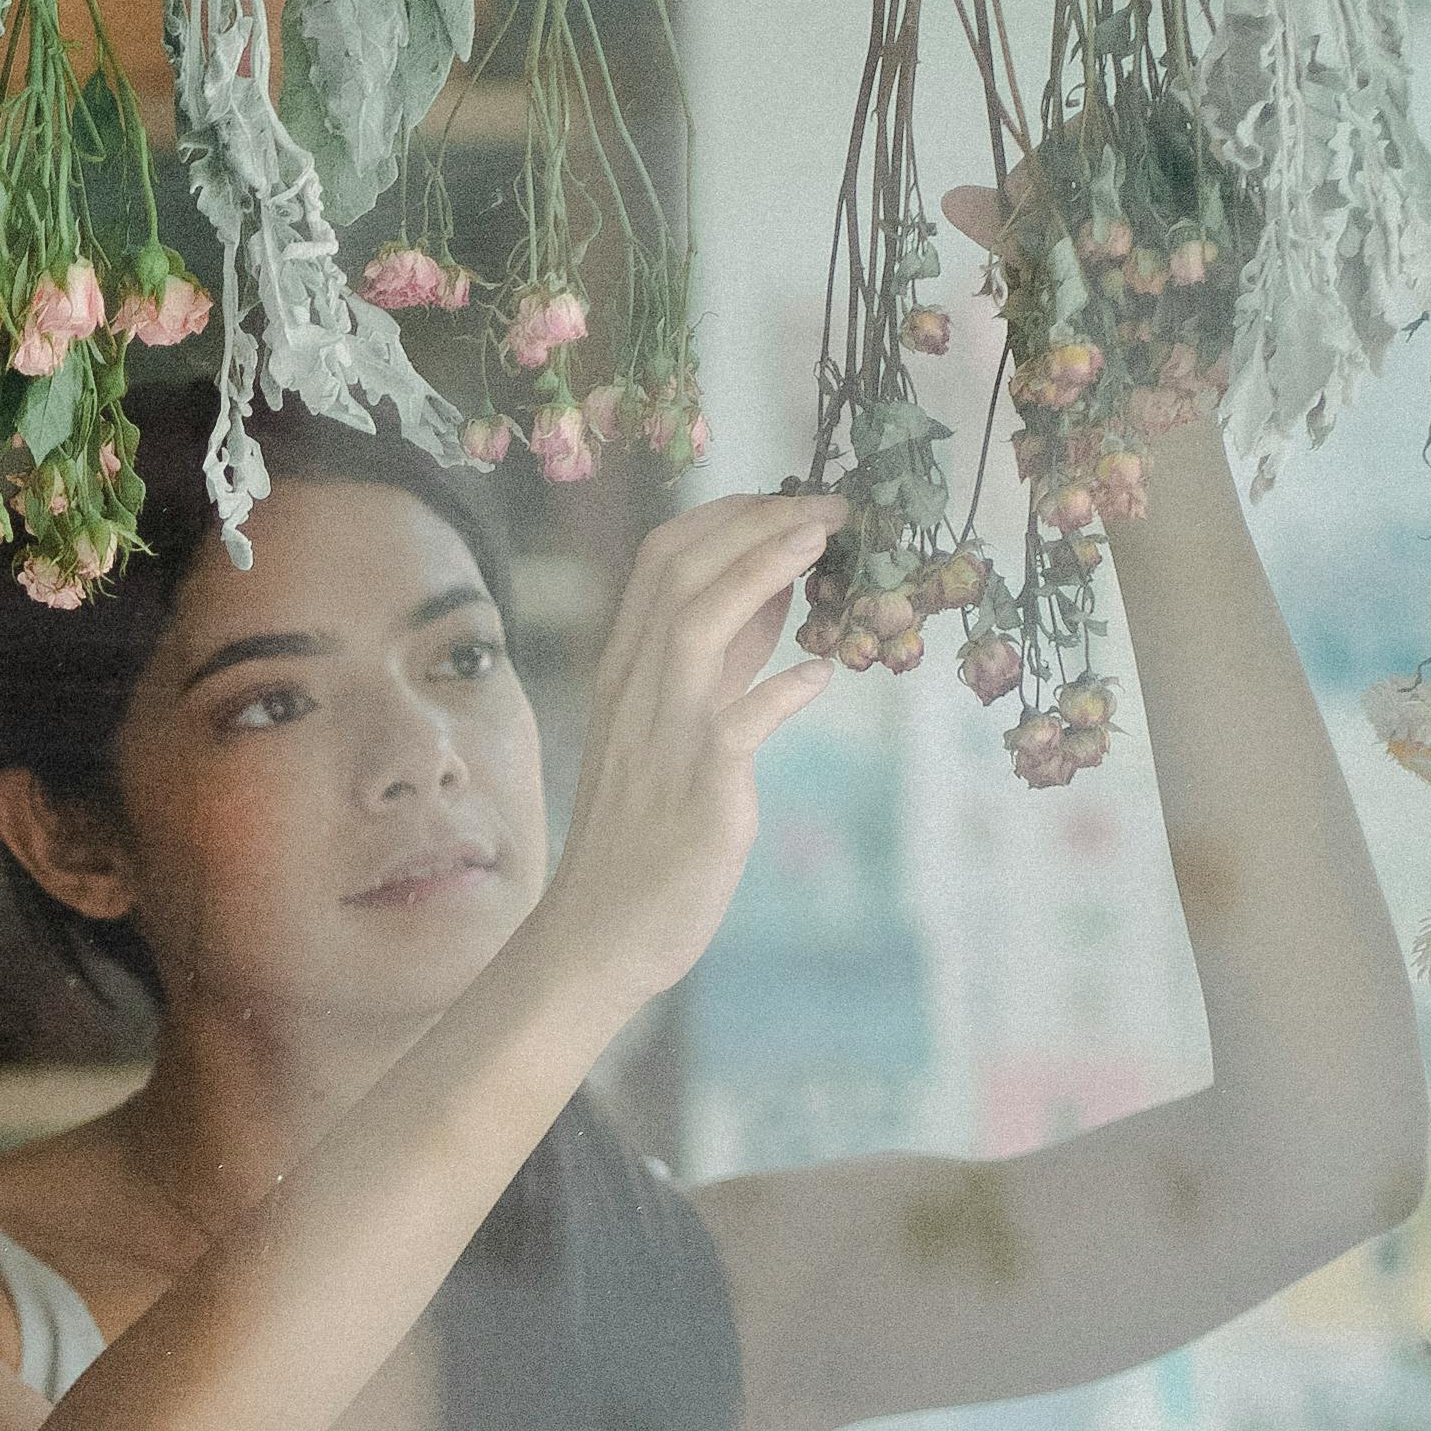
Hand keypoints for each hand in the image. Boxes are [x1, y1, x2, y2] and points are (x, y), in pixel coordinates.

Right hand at [521, 487, 840, 1014]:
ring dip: (763, 569)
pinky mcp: (698, 783)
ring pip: (698, 619)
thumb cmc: (643, 829)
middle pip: (682, 569)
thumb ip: (721, 659)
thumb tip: (778, 590)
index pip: (663, 558)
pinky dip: (787, 688)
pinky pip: (744, 718)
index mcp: (626, 668)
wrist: (602, 928)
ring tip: (824, 541)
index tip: (792, 502)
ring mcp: (663, 732)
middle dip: (759, 522)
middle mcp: (634, 687)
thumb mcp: (673, 724)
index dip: (731, 515)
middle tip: (829, 505)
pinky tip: (823, 675)